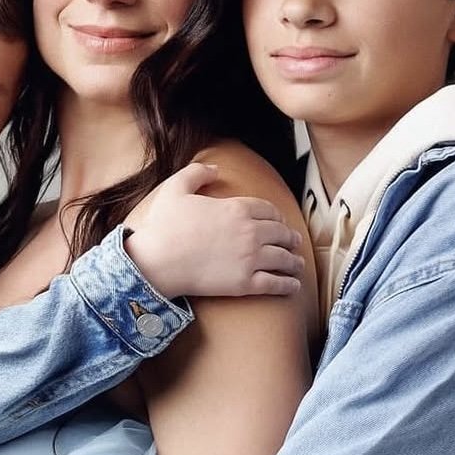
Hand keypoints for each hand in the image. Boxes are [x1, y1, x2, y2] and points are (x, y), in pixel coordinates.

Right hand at [125, 162, 304, 299]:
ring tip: (298, 264)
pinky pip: (275, 284)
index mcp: (238, 208)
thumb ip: (197, 173)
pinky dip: (288, 285)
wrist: (156, 262)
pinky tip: (293, 286)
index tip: (279, 223)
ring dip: (294, 261)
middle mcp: (250, 232)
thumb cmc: (163, 226)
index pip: (269, 210)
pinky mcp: (246, 284)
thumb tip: (215, 168)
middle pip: (281, 233)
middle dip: (289, 237)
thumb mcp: (176, 189)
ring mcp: (250, 259)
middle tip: (293, 242)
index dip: (277, 216)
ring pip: (283, 258)